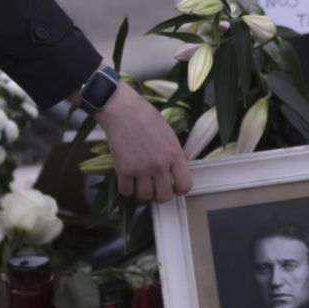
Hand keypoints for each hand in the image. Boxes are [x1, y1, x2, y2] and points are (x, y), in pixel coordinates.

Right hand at [93, 81, 192, 202]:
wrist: (123, 110)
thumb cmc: (146, 118)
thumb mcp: (170, 135)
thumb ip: (174, 154)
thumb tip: (177, 170)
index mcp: (175, 155)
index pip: (185, 186)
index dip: (180, 190)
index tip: (174, 188)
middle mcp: (160, 165)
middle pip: (164, 196)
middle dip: (160, 196)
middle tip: (156, 190)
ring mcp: (141, 169)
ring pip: (145, 196)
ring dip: (143, 193)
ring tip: (141, 185)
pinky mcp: (123, 169)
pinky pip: (126, 191)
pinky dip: (127, 189)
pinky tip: (128, 181)